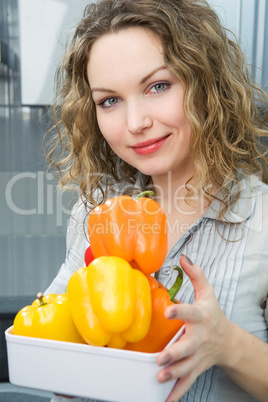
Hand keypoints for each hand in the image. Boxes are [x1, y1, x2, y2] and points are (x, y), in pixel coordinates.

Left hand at [157, 254, 231, 400]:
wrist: (228, 341)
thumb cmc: (213, 313)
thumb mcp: (207, 292)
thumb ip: (196, 274)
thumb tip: (183, 257)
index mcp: (201, 317)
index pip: (190, 311)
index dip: (180, 310)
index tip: (168, 310)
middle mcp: (200, 337)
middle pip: (188, 345)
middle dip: (176, 352)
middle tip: (162, 357)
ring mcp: (198, 355)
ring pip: (187, 366)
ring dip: (174, 374)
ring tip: (160, 378)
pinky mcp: (196, 367)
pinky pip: (187, 382)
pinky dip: (177, 393)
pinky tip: (166, 401)